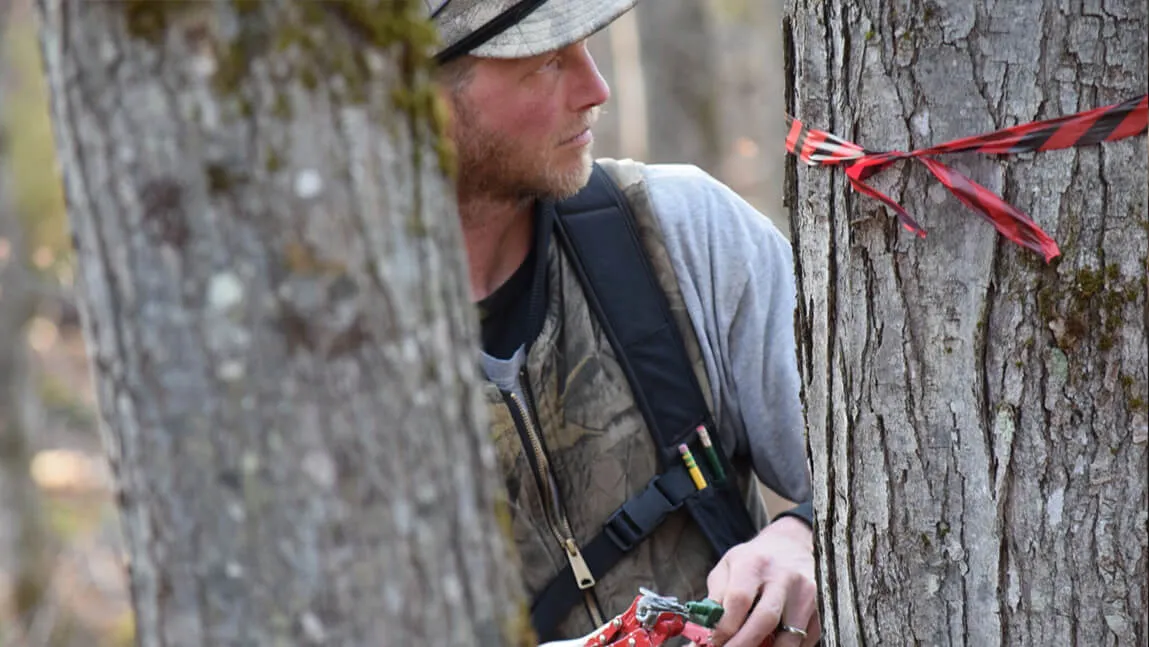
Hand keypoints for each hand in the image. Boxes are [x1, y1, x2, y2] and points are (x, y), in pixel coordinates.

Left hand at [703, 516, 819, 646]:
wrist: (791, 545)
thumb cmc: (753, 560)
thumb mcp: (727, 568)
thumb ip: (715, 600)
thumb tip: (703, 635)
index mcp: (754, 563)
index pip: (738, 600)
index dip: (724, 628)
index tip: (713, 643)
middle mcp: (784, 576)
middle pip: (764, 620)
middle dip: (743, 645)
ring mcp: (807, 592)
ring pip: (789, 637)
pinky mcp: (822, 607)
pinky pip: (805, 640)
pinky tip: (771, 644)